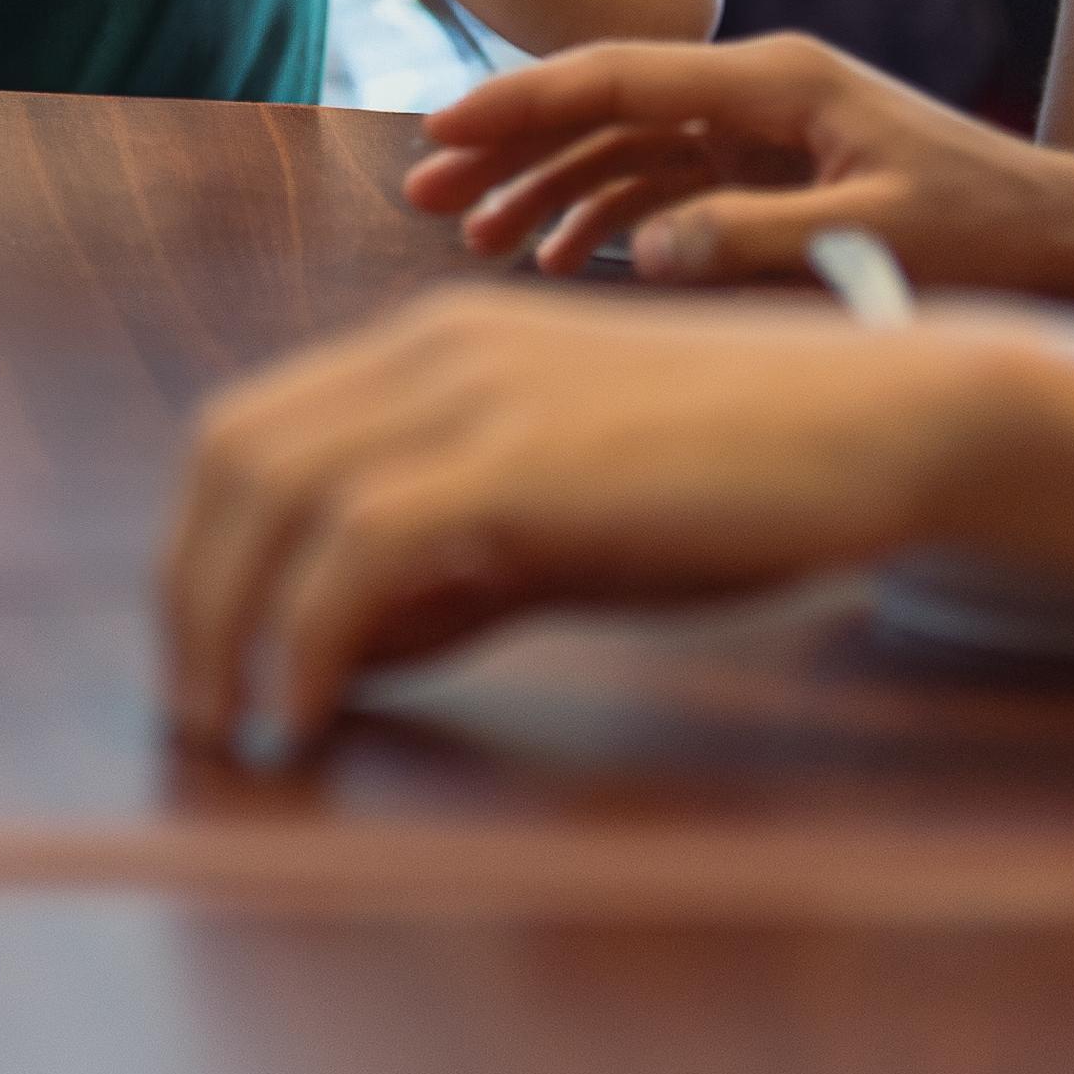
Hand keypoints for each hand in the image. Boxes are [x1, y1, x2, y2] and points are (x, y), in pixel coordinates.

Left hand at [159, 283, 998, 764]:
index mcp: (435, 346)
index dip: (204, 544)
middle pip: (230, 451)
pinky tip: (303, 711)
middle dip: (186, 588)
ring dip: (219, 618)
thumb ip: (452, 581)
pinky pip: (351, 546)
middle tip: (194, 709)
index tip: (204, 653)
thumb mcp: (568, 530)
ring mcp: (469, 390)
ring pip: (266, 487)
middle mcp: (430, 347)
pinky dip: (301, 635)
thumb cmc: (744, 482)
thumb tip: (335, 659)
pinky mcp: (516, 457)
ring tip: (231, 727)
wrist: (887, 422)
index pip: (254, 428)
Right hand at [400, 34, 1066, 286]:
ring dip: (544, 186)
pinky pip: (662, 183)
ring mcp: (760, 131)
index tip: (439, 130)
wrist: (1072, 242)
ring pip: (620, 146)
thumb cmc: (992, 233)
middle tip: (421, 190)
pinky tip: (550, 256)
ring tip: (467, 236)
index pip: (619, 75)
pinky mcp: (769, 173)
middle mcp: (756, 92)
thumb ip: (755, 240)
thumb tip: (639, 249)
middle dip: (509, 145)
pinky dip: (602, 215)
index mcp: (777, 81)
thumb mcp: (876, 240)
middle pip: (602, 105)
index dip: (520, 103)